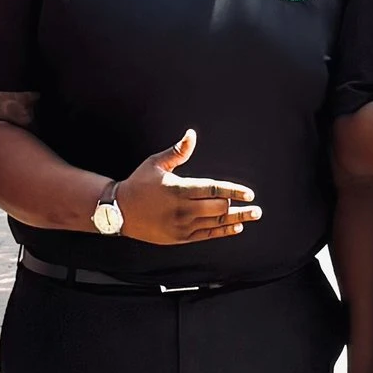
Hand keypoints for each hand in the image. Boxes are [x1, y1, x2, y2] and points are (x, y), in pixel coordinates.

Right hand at [115, 129, 261, 246]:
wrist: (119, 211)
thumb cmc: (139, 183)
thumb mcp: (155, 164)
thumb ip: (177, 151)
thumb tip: (191, 134)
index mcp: (177, 190)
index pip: (212, 190)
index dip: (233, 192)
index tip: (249, 194)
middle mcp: (181, 210)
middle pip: (217, 208)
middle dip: (237, 206)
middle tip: (253, 204)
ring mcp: (181, 226)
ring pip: (215, 223)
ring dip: (236, 219)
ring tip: (253, 216)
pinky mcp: (179, 238)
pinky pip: (206, 235)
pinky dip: (223, 231)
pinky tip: (236, 227)